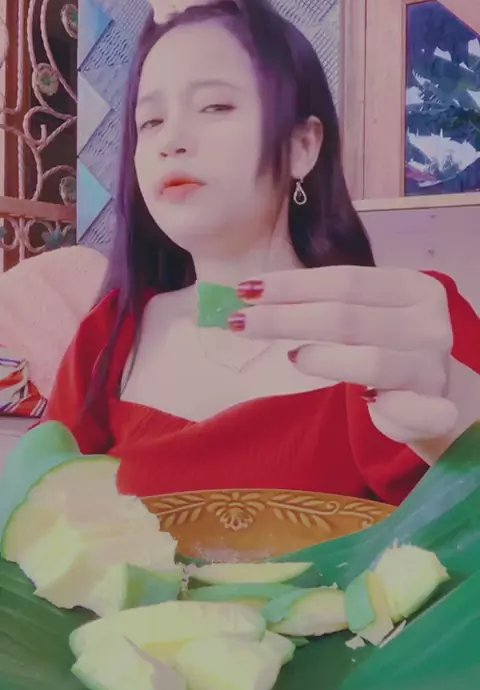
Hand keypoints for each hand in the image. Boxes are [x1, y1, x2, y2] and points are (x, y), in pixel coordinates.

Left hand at [230, 266, 457, 450]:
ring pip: (371, 361)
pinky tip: (365, 402)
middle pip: (348, 318)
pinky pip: (404, 408)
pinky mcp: (437, 409)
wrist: (439, 394)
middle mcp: (429, 322)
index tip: (248, 289)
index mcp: (412, 287)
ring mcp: (434, 366)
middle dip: (287, 318)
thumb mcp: (368, 314)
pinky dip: (383, 408)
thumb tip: (255, 293)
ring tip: (292, 357)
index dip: (294, 285)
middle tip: (240, 321)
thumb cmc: (389, 345)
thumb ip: (328, 303)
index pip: (346, 280)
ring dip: (322, 360)